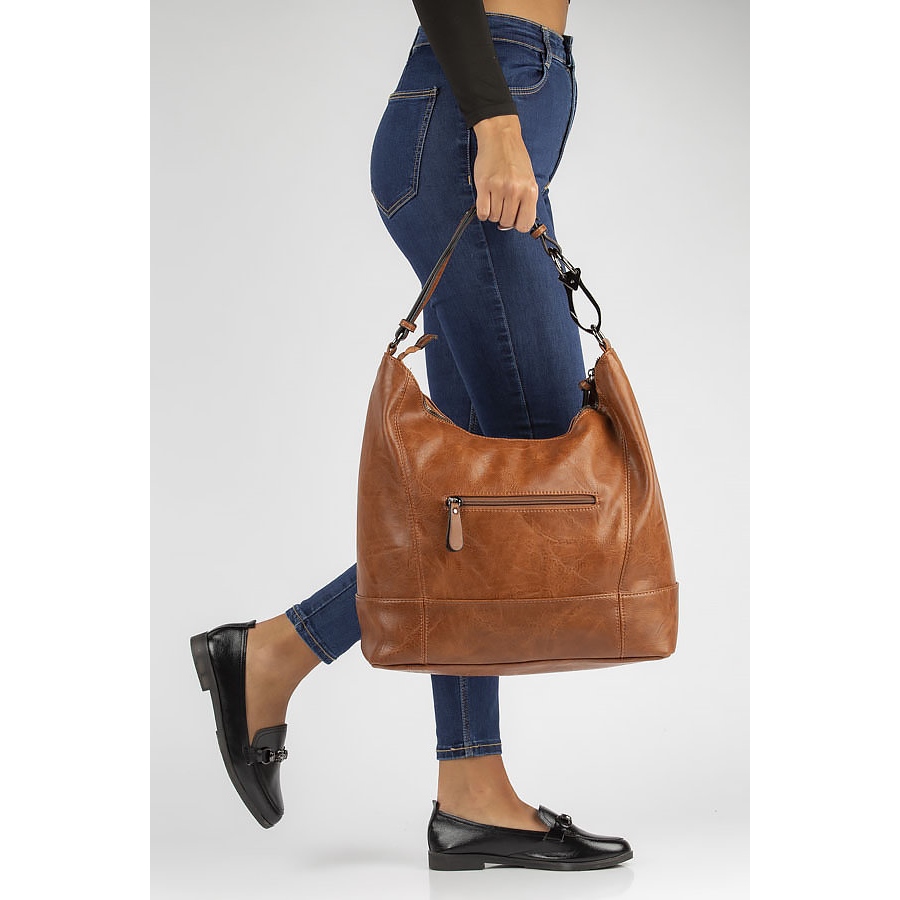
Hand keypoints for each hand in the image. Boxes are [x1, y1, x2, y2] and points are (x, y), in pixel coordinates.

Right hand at [471, 115, 538, 232]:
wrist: (500, 138)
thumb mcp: (528, 179)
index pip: (525, 224)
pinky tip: (485, 203)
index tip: (514, 220)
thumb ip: (526, 200)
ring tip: (494, 200)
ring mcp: (499, 188)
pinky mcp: (484, 185)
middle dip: (504, 219)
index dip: (518, 224)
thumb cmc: (514, 157)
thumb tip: (519, 221)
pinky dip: (483, 212)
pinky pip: (482, 212)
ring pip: (494, 218)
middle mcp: (515, 190)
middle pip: (507, 222)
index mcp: (530, 190)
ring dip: (493, 213)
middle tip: (502, 207)